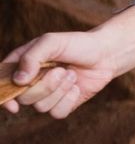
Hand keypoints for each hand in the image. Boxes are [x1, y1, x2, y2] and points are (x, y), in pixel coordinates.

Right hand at [2, 32, 122, 117]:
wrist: (105, 54)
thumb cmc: (76, 44)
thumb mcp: (51, 42)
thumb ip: (31, 57)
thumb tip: (19, 80)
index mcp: (21, 66)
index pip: (2, 83)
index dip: (4, 95)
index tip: (12, 102)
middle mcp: (30, 83)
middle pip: (23, 98)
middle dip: (45, 86)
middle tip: (61, 69)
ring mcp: (46, 95)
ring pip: (40, 107)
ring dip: (59, 90)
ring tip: (71, 74)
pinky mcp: (62, 104)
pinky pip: (57, 112)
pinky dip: (68, 100)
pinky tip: (76, 86)